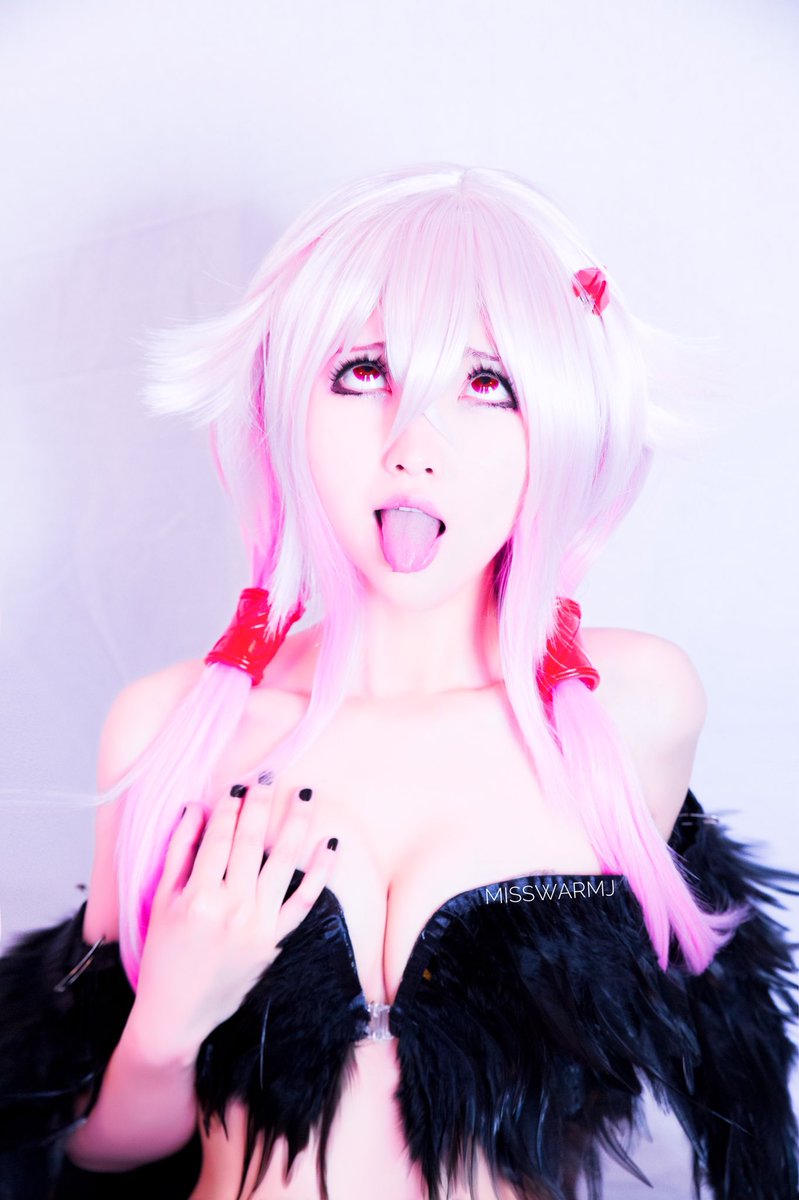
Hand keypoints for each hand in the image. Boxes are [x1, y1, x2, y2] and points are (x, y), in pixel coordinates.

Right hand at [130, 784, 335, 1062]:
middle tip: (269, 777)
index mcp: (197, 896)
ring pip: (282, 863)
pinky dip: (321, 871)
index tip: (237, 787)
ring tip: (305, 795)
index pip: (217, 838)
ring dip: (295, 824)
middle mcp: (231, 907)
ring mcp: (257, 924)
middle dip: (260, 805)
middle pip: (250, 843)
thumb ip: (179, 852)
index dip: (228, 808)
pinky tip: (330, 843)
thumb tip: (195, 809)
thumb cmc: (164, 956)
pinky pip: (304, 900)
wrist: (178, 1014)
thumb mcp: (162, 902)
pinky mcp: (275, 940)